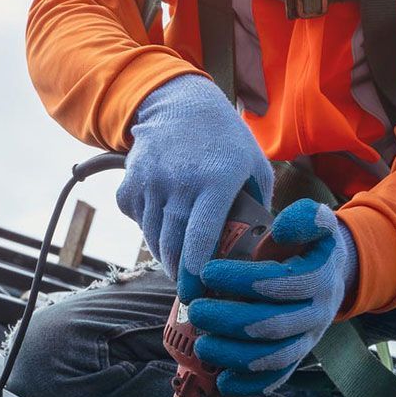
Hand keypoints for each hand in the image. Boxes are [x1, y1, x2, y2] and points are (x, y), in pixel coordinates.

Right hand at [116, 75, 273, 295]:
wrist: (180, 104)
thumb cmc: (225, 139)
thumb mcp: (255, 165)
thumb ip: (262, 205)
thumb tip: (265, 247)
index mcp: (217, 180)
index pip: (200, 237)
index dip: (196, 272)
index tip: (199, 292)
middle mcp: (180, 182)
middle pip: (173, 245)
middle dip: (181, 274)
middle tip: (191, 289)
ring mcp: (150, 182)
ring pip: (152, 237)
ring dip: (165, 255)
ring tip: (179, 264)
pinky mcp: (130, 182)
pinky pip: (137, 220)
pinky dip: (148, 230)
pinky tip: (163, 226)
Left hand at [186, 200, 356, 396]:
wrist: (334, 273)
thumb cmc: (311, 244)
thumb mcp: (316, 222)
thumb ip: (304, 217)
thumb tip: (283, 227)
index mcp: (319, 278)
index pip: (280, 282)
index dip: (242, 279)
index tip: (208, 272)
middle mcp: (317, 313)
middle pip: (273, 325)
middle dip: (230, 320)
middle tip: (198, 311)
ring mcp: (308, 339)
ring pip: (274, 356)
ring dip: (235, 355)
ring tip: (202, 345)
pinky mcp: (298, 357)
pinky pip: (277, 377)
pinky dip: (250, 384)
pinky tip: (223, 382)